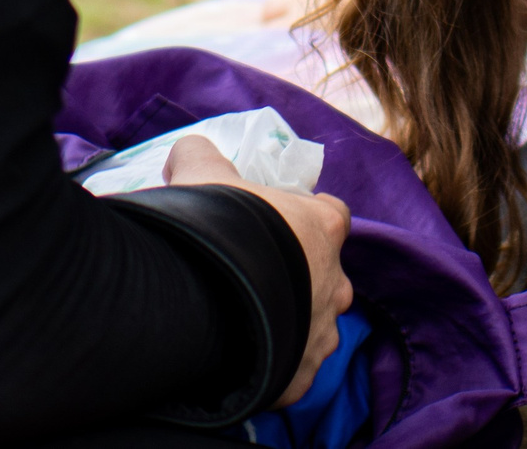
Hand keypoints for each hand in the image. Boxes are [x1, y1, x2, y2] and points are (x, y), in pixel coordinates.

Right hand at [165, 136, 354, 407]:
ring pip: (314, 327)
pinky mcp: (301, 378)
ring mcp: (322, 334)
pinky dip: (274, 368)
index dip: (310, 217)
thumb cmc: (215, 230)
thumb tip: (191, 148)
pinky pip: (293, 372)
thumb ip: (201, 156)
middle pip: (326, 276)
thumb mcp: (201, 176)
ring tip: (245, 324)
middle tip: (256, 278)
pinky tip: (242, 361)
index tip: (283, 223)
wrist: (202, 305)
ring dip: (290, 324)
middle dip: (300, 277)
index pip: (333, 215)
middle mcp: (336, 282)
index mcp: (324, 228)